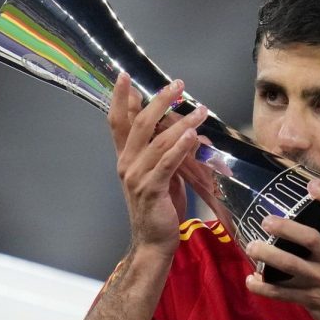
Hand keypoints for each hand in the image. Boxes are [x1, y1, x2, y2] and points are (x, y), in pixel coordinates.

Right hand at [108, 73, 207, 257]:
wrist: (154, 242)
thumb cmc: (160, 209)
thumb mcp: (165, 175)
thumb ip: (170, 153)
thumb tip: (188, 132)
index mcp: (126, 158)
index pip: (119, 122)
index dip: (121, 99)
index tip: (126, 76)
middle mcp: (127, 164)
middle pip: (140, 124)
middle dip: (158, 101)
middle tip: (177, 85)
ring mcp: (137, 177)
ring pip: (158, 141)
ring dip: (181, 122)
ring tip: (201, 109)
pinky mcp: (151, 190)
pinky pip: (166, 163)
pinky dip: (179, 147)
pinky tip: (191, 135)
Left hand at [244, 179, 319, 319]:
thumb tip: (309, 220)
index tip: (311, 183)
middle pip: (310, 239)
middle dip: (287, 229)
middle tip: (266, 221)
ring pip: (292, 266)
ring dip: (269, 256)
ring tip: (252, 246)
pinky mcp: (313, 300)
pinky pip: (283, 294)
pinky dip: (264, 288)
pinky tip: (251, 281)